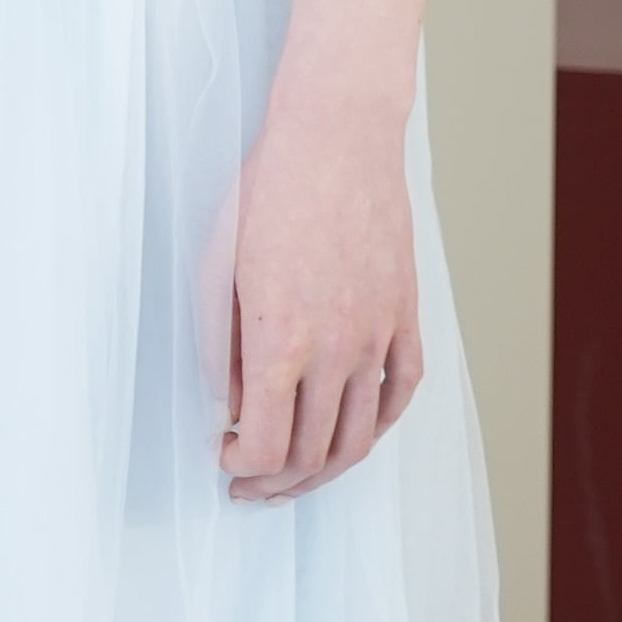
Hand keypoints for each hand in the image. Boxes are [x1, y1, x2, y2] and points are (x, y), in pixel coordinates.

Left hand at [219, 83, 419, 499]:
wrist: (335, 139)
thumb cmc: (266, 193)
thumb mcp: (215, 270)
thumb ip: (219, 348)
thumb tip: (229, 405)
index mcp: (277, 340)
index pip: (266, 443)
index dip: (241, 464)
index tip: (223, 454)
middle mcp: (335, 348)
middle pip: (312, 453)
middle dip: (274, 482)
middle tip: (249, 483)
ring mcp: (377, 335)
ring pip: (361, 437)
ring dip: (323, 471)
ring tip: (294, 476)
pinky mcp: (405, 316)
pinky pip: (401, 392)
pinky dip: (378, 426)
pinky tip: (352, 433)